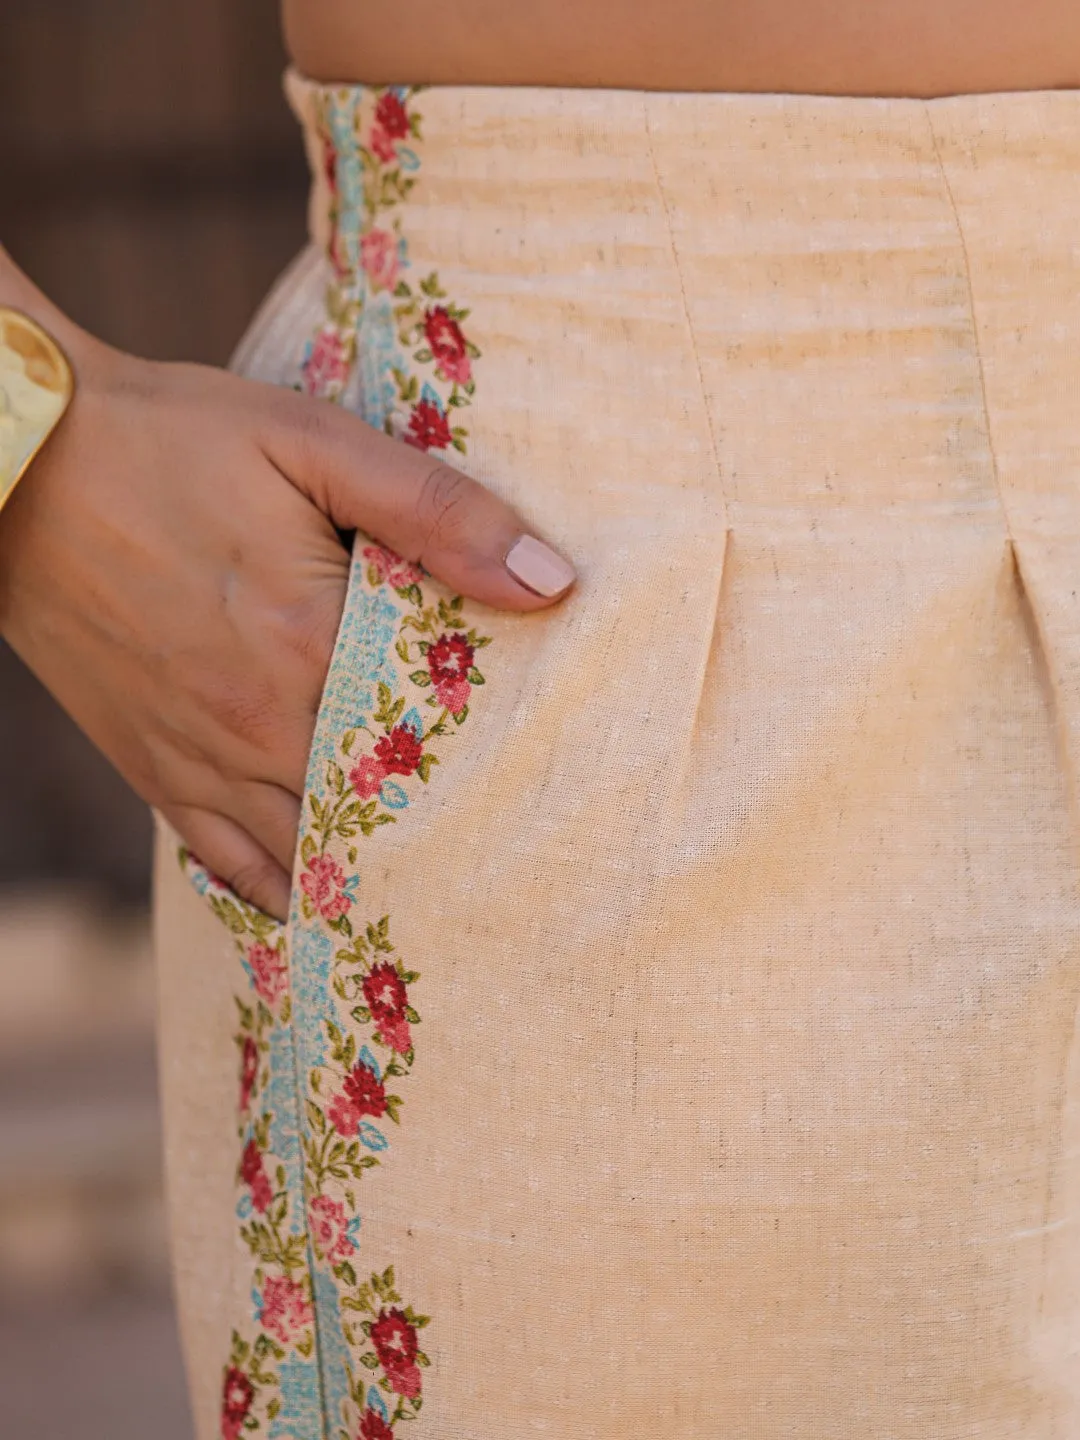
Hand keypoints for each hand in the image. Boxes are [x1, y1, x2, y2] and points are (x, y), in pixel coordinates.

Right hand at [0, 319, 574, 920]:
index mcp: (312, 644)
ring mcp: (199, 756)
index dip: (498, 768)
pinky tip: (318, 905)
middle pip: (380, 814)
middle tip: (512, 860)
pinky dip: (279, 889)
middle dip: (444, 833)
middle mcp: (259, 723)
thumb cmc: (172, 438)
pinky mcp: (151, 766)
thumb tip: (552, 580)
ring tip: (436, 897)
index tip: (547, 788)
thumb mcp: (313, 443)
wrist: (20, 460)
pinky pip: (226, 861)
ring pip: (306, 855)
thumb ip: (437, 511)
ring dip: (369, 875)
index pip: (438, 742)